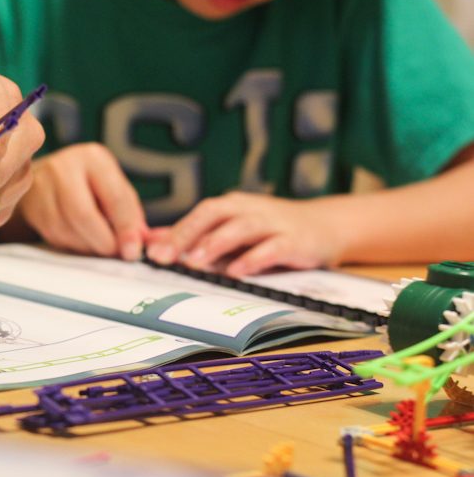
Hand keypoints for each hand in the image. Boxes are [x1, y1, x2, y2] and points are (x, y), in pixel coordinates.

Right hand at [11, 143, 146, 259]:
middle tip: (115, 253)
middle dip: (103, 241)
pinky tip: (81, 240)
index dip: (125, 229)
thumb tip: (140, 243)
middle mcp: (63, 168)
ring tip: (100, 245)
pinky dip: (73, 246)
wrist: (46, 176)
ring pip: (66, 230)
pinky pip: (54, 237)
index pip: (113, 197)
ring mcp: (42, 187)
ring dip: (88, 247)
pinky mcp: (31, 208)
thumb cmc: (88, 182)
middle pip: (83, 215)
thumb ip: (129, 213)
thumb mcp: (113, 186)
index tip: (133, 250)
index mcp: (92, 158)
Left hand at [145, 192, 345, 275]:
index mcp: (232, 206)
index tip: (151, 252)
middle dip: (188, 234)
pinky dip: (254, 258)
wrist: (326, 227)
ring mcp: (273, 224)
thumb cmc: (271, 230)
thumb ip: (194, 235)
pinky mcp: (295, 241)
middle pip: (214, 214)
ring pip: (241, 228)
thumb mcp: (232, 228)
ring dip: (216, 244)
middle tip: (166, 255)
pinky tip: (238, 271)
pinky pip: (272, 248)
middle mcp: (249, 209)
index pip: (199, 214)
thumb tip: (153, 241)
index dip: (175, 231)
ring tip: (194, 261)